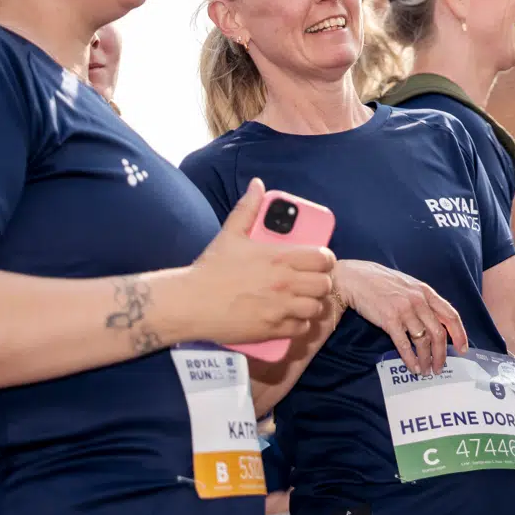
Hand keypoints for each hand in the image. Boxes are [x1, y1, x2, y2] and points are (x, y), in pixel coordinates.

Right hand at [185, 179, 335, 344]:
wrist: (190, 303)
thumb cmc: (211, 268)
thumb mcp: (230, 234)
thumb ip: (248, 208)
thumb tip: (257, 184)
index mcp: (280, 257)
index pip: (324, 258)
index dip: (325, 260)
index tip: (319, 263)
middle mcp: (285, 283)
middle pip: (325, 285)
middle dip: (320, 284)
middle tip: (309, 283)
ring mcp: (280, 308)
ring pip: (316, 308)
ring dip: (312, 305)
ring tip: (301, 301)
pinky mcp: (273, 329)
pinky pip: (302, 328)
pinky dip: (299, 325)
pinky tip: (290, 318)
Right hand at [333, 260, 467, 374]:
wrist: (357, 279)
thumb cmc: (383, 283)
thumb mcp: (409, 287)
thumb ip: (424, 302)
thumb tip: (436, 323)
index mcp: (426, 292)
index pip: (450, 315)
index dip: (459, 334)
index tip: (463, 349)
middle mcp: (419, 301)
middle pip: (438, 333)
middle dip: (442, 354)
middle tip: (440, 368)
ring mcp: (405, 310)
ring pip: (423, 341)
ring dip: (426, 359)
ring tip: (426, 371)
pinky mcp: (389, 320)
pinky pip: (404, 344)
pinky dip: (411, 359)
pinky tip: (414, 367)